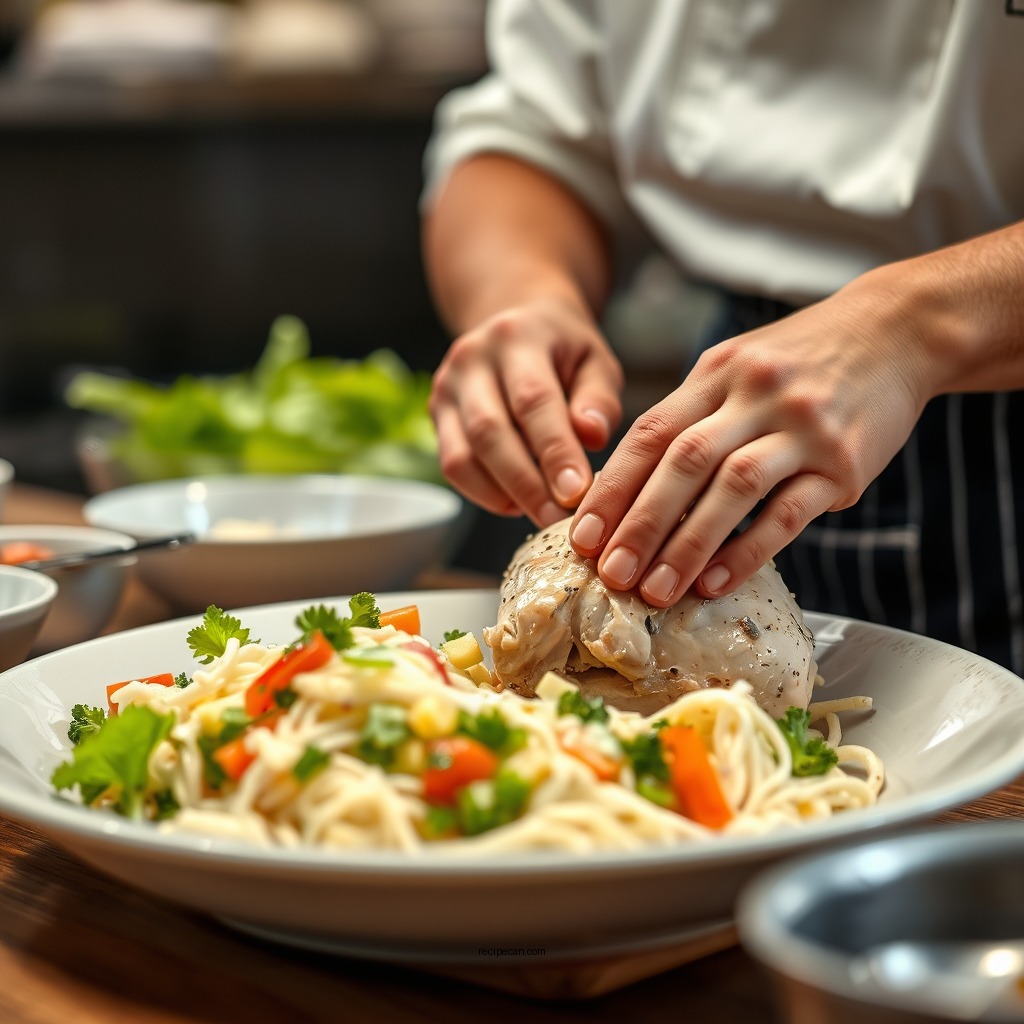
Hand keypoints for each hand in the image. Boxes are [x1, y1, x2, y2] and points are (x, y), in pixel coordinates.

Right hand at [430, 297, 623, 525]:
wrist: (516, 323)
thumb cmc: (564, 350)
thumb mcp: (595, 361)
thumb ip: (598, 398)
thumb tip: (592, 437)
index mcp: (517, 337)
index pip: (533, 400)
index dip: (554, 450)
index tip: (576, 492)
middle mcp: (471, 358)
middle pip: (489, 431)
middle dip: (526, 483)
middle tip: (559, 518)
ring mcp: (446, 387)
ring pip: (462, 455)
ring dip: (502, 494)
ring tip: (541, 515)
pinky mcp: (436, 414)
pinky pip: (452, 465)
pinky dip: (483, 493)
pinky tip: (516, 503)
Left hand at [569, 278, 932, 604]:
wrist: (895, 331)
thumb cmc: (800, 361)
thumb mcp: (735, 366)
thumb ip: (689, 416)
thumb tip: (630, 486)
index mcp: (716, 373)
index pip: (650, 434)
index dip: (612, 488)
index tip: (582, 536)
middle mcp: (754, 395)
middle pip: (683, 462)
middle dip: (639, 523)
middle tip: (610, 574)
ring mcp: (802, 427)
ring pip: (733, 489)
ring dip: (687, 545)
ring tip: (655, 591)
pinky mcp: (843, 462)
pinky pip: (789, 512)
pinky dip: (748, 550)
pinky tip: (716, 581)